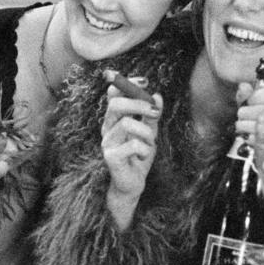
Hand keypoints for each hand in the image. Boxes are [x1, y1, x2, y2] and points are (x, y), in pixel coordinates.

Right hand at [101, 83, 161, 204]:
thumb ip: (152, 115)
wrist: (133, 183)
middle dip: (139, 104)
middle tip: (155, 112)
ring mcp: (107, 142)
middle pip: (116, 105)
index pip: (113, 94)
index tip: (145, 81)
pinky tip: (143, 156)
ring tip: (150, 142)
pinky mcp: (111, 157)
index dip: (127, 83)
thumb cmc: (139, 155)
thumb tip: (157, 96)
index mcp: (115, 119)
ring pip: (127, 124)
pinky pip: (133, 145)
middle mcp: (107, 128)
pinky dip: (145, 149)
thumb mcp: (150, 132)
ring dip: (146, 132)